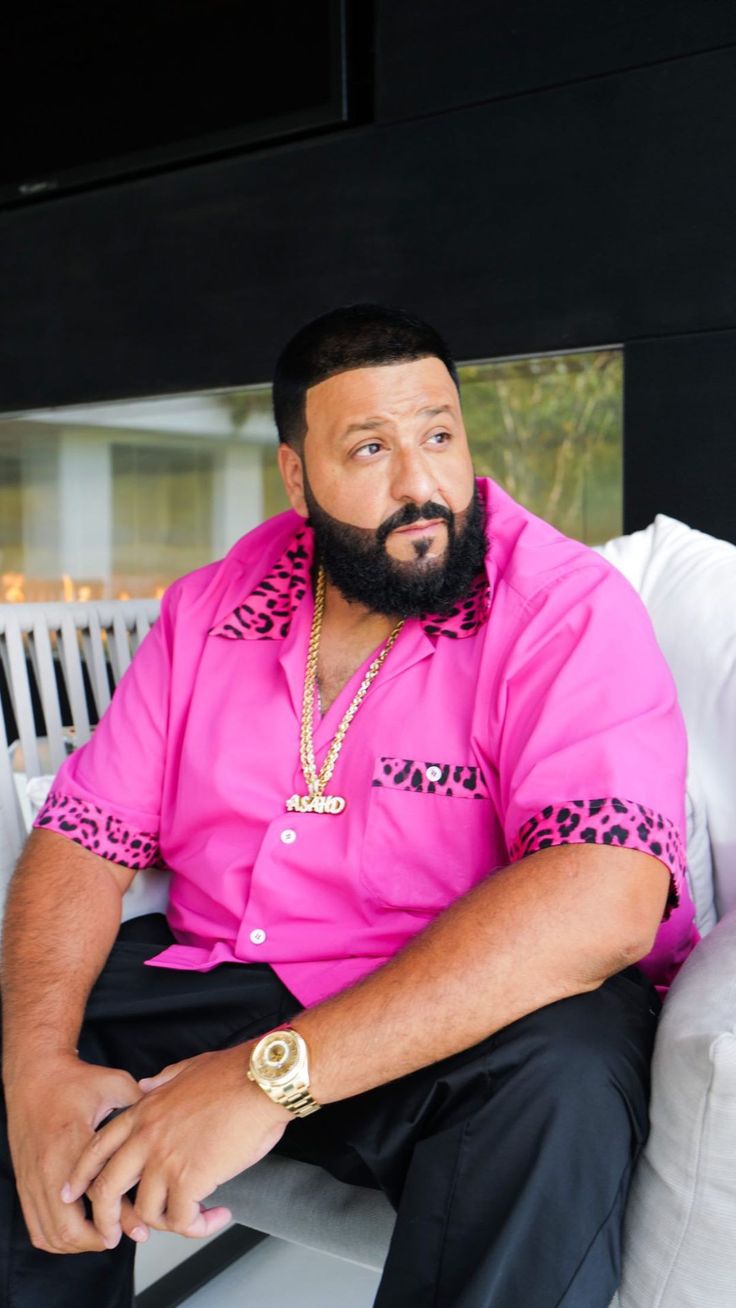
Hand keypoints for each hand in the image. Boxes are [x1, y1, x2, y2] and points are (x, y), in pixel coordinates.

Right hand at [4, 1053, 145, 1253]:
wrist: (34, 1075)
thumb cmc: (72, 1081)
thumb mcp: (113, 1085)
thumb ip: (140, 1105)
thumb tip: (169, 1119)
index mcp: (73, 1144)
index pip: (98, 1194)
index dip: (120, 1217)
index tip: (137, 1229)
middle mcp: (49, 1167)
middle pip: (69, 1226)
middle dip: (98, 1239)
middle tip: (119, 1237)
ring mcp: (33, 1179)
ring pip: (51, 1233)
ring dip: (78, 1243)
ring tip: (102, 1237)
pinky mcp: (24, 1183)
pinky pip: (36, 1226)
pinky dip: (55, 1238)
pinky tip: (76, 1233)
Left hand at [61, 1044, 290, 1245]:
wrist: (260, 1082)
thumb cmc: (234, 1074)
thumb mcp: (187, 1070)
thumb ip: (161, 1082)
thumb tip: (146, 1086)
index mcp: (145, 1111)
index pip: (98, 1147)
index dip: (82, 1174)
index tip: (74, 1192)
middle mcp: (147, 1137)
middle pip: (107, 1188)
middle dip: (106, 1217)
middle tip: (115, 1233)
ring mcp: (165, 1160)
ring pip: (145, 1212)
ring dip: (168, 1222)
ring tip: (193, 1217)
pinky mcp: (190, 1179)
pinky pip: (182, 1220)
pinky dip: (199, 1226)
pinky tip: (218, 1215)